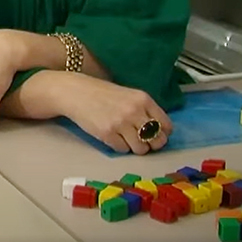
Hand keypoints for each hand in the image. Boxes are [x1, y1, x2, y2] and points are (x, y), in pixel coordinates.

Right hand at [55, 74, 172, 154]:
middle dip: (151, 144)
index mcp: (143, 99)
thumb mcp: (129, 96)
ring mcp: (121, 123)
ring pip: (141, 148)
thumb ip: (145, 110)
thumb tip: (159, 132)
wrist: (75, 92)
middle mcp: (135, 111)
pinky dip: (121, 147)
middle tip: (142, 141)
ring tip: (126, 139)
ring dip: (136, 147)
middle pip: (157, 140)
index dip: (163, 134)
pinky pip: (123, 149)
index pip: (166, 125)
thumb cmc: (102, 94)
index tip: (155, 135)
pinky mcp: (107, 134)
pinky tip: (113, 137)